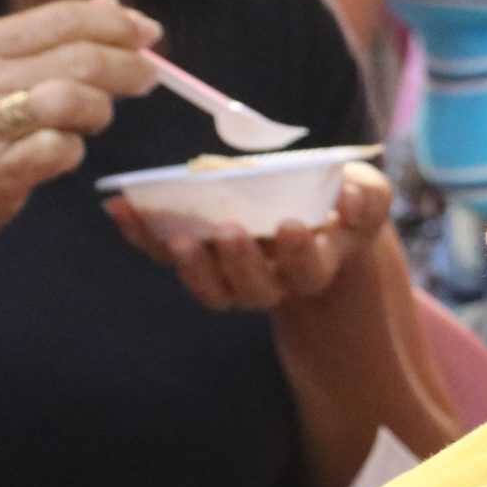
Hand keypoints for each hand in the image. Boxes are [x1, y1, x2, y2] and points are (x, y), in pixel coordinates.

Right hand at [0, 0, 158, 248]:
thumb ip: (50, 40)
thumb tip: (111, 4)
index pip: (65, 18)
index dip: (117, 24)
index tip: (148, 34)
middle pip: (81, 58)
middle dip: (128, 66)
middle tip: (149, 77)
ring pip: (75, 99)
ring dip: (100, 110)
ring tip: (96, 120)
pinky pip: (62, 150)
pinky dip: (73, 151)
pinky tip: (63, 152)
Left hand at [108, 162, 393, 312]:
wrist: (306, 216)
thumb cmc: (337, 205)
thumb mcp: (364, 196)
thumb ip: (366, 198)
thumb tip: (350, 197)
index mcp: (313, 267)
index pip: (307, 271)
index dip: (299, 254)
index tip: (291, 226)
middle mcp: (271, 282)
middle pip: (254, 289)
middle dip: (240, 263)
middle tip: (229, 231)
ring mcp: (229, 274)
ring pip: (209, 287)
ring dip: (191, 266)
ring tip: (180, 237)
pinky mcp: (197, 257)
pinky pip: (165, 254)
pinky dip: (141, 235)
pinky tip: (120, 208)